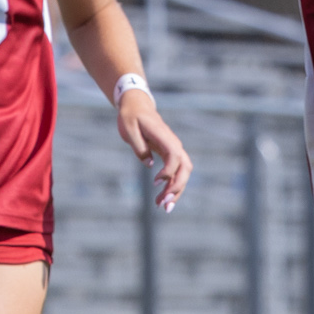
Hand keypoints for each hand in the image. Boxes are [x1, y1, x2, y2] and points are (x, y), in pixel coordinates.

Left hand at [117, 90, 191, 211]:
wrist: (137, 106)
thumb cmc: (130, 116)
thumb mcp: (128, 128)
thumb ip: (138, 146)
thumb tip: (148, 164)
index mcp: (164, 136)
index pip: (175, 155)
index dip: (169, 171)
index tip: (155, 182)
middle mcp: (173, 144)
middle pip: (185, 168)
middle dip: (177, 188)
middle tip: (164, 205)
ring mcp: (173, 150)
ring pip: (183, 173)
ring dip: (176, 191)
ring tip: (163, 207)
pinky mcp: (170, 155)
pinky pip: (176, 173)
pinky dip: (171, 187)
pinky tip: (162, 199)